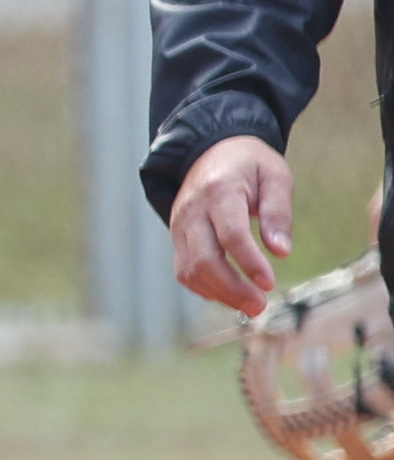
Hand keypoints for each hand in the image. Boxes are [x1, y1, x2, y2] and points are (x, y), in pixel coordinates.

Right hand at [169, 134, 295, 312]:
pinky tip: (230, 295)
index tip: (270, 283)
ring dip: (219, 294)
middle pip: (204, 259)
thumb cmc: (250, 165)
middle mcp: (192, 211)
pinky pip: (185, 271)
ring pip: (190, 270)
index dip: (249, 262)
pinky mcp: (177, 239)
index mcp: (219, 191)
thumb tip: (281, 252)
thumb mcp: (275, 176)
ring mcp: (179, 226)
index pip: (230, 234)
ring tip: (249, 306)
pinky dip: (206, 289)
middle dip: (231, 288)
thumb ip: (278, 212)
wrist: (210, 152)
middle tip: (260, 307)